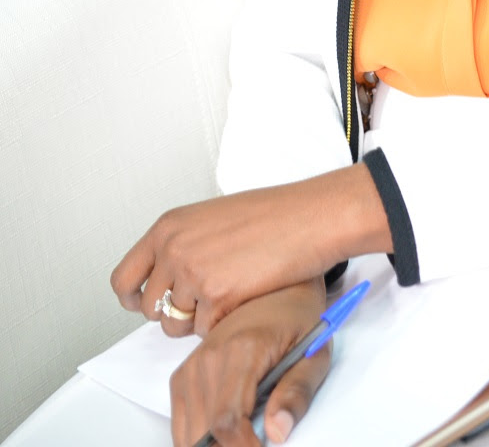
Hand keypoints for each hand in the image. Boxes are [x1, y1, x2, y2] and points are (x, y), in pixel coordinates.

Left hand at [111, 164, 389, 335]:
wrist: (308, 217)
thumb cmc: (272, 215)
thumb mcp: (211, 218)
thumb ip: (182, 243)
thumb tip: (166, 274)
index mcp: (168, 227)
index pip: (123, 277)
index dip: (133, 297)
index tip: (145, 303)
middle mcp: (173, 249)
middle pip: (148, 307)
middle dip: (172, 313)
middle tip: (202, 302)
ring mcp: (192, 274)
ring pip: (175, 325)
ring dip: (197, 320)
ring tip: (228, 296)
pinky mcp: (216, 297)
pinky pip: (205, 331)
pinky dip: (223, 323)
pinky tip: (244, 298)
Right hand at [168, 280, 330, 446]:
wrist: (280, 288)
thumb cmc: (299, 320)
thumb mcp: (314, 354)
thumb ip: (297, 394)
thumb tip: (277, 433)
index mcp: (243, 350)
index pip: (227, 421)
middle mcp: (210, 356)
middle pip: (202, 431)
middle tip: (253, 444)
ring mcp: (193, 364)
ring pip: (187, 431)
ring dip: (210, 444)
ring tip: (242, 438)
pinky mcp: (184, 372)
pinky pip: (180, 420)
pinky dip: (197, 435)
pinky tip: (223, 434)